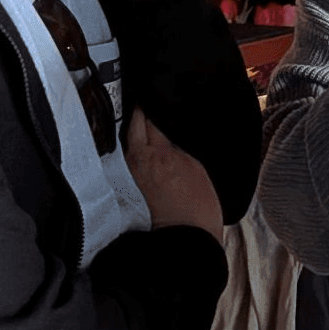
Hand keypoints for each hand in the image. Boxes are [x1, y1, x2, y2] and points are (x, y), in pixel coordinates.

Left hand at [124, 109, 222, 242]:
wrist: (186, 238)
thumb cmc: (198, 207)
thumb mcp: (195, 166)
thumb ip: (177, 145)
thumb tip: (167, 130)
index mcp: (159, 153)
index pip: (147, 117)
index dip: (150, 102)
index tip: (154, 92)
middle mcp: (139, 160)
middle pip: (133, 125)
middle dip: (139, 111)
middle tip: (147, 99)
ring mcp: (132, 173)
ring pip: (129, 139)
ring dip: (136, 127)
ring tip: (146, 117)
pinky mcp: (130, 185)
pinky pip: (130, 156)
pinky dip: (136, 145)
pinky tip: (144, 143)